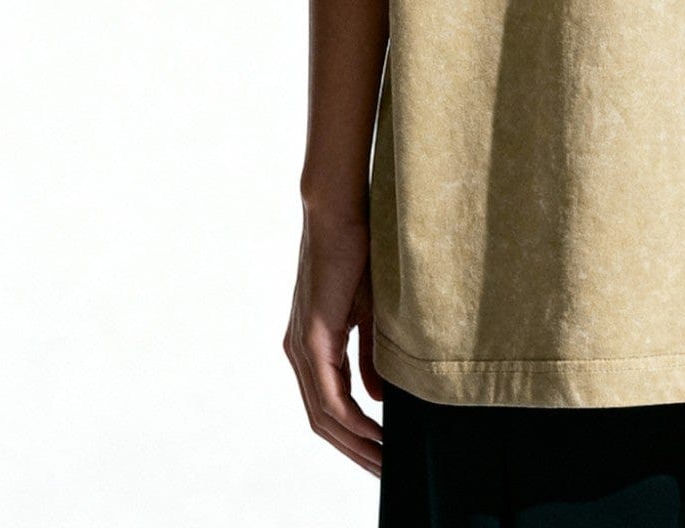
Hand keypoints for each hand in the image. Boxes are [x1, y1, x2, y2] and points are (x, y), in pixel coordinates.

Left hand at [283, 206, 384, 475]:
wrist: (340, 211)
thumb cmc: (358, 252)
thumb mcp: (369, 314)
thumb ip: (369, 356)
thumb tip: (375, 397)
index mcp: (312, 346)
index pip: (328, 407)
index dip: (353, 436)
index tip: (382, 453)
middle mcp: (299, 352)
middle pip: (322, 421)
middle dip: (354, 451)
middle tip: (385, 471)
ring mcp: (302, 346)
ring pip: (323, 415)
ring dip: (354, 443)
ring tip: (384, 461)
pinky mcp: (313, 336)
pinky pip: (329, 394)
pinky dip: (351, 418)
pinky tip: (373, 431)